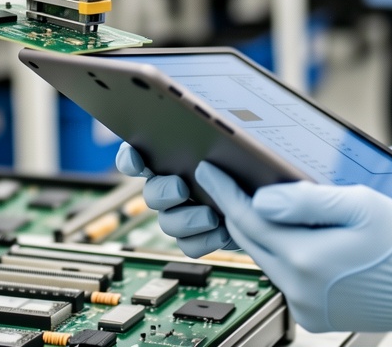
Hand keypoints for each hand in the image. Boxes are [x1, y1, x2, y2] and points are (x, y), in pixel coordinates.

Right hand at [115, 144, 238, 256]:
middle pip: (150, 193)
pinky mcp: (194, 239)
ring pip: (167, 222)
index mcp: (170, 160)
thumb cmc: (247, 167)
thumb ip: (217, 146)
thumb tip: (206, 153)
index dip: (129, 158)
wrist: (262, 200)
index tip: (136, 159)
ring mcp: (179, 215)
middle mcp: (168, 188)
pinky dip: (205, 241)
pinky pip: (188, 246)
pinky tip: (224, 233)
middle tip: (181, 188)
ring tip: (213, 217)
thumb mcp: (235, 151)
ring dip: (187, 220)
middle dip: (163, 191)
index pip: (136, 157)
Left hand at [195, 162, 391, 332]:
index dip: (225, 192)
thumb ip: (306, 201)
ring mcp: (305, 306)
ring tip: (258, 206)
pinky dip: (282, 257)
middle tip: (224, 183)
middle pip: (250, 242)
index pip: (248, 219)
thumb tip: (261, 200)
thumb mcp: (358, 204)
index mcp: (305, 257)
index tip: (209, 172)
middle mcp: (298, 287)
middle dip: (235, 211)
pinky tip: (291, 239)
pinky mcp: (313, 317)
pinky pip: (285, 280)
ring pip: (267, 261)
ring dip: (261, 234)